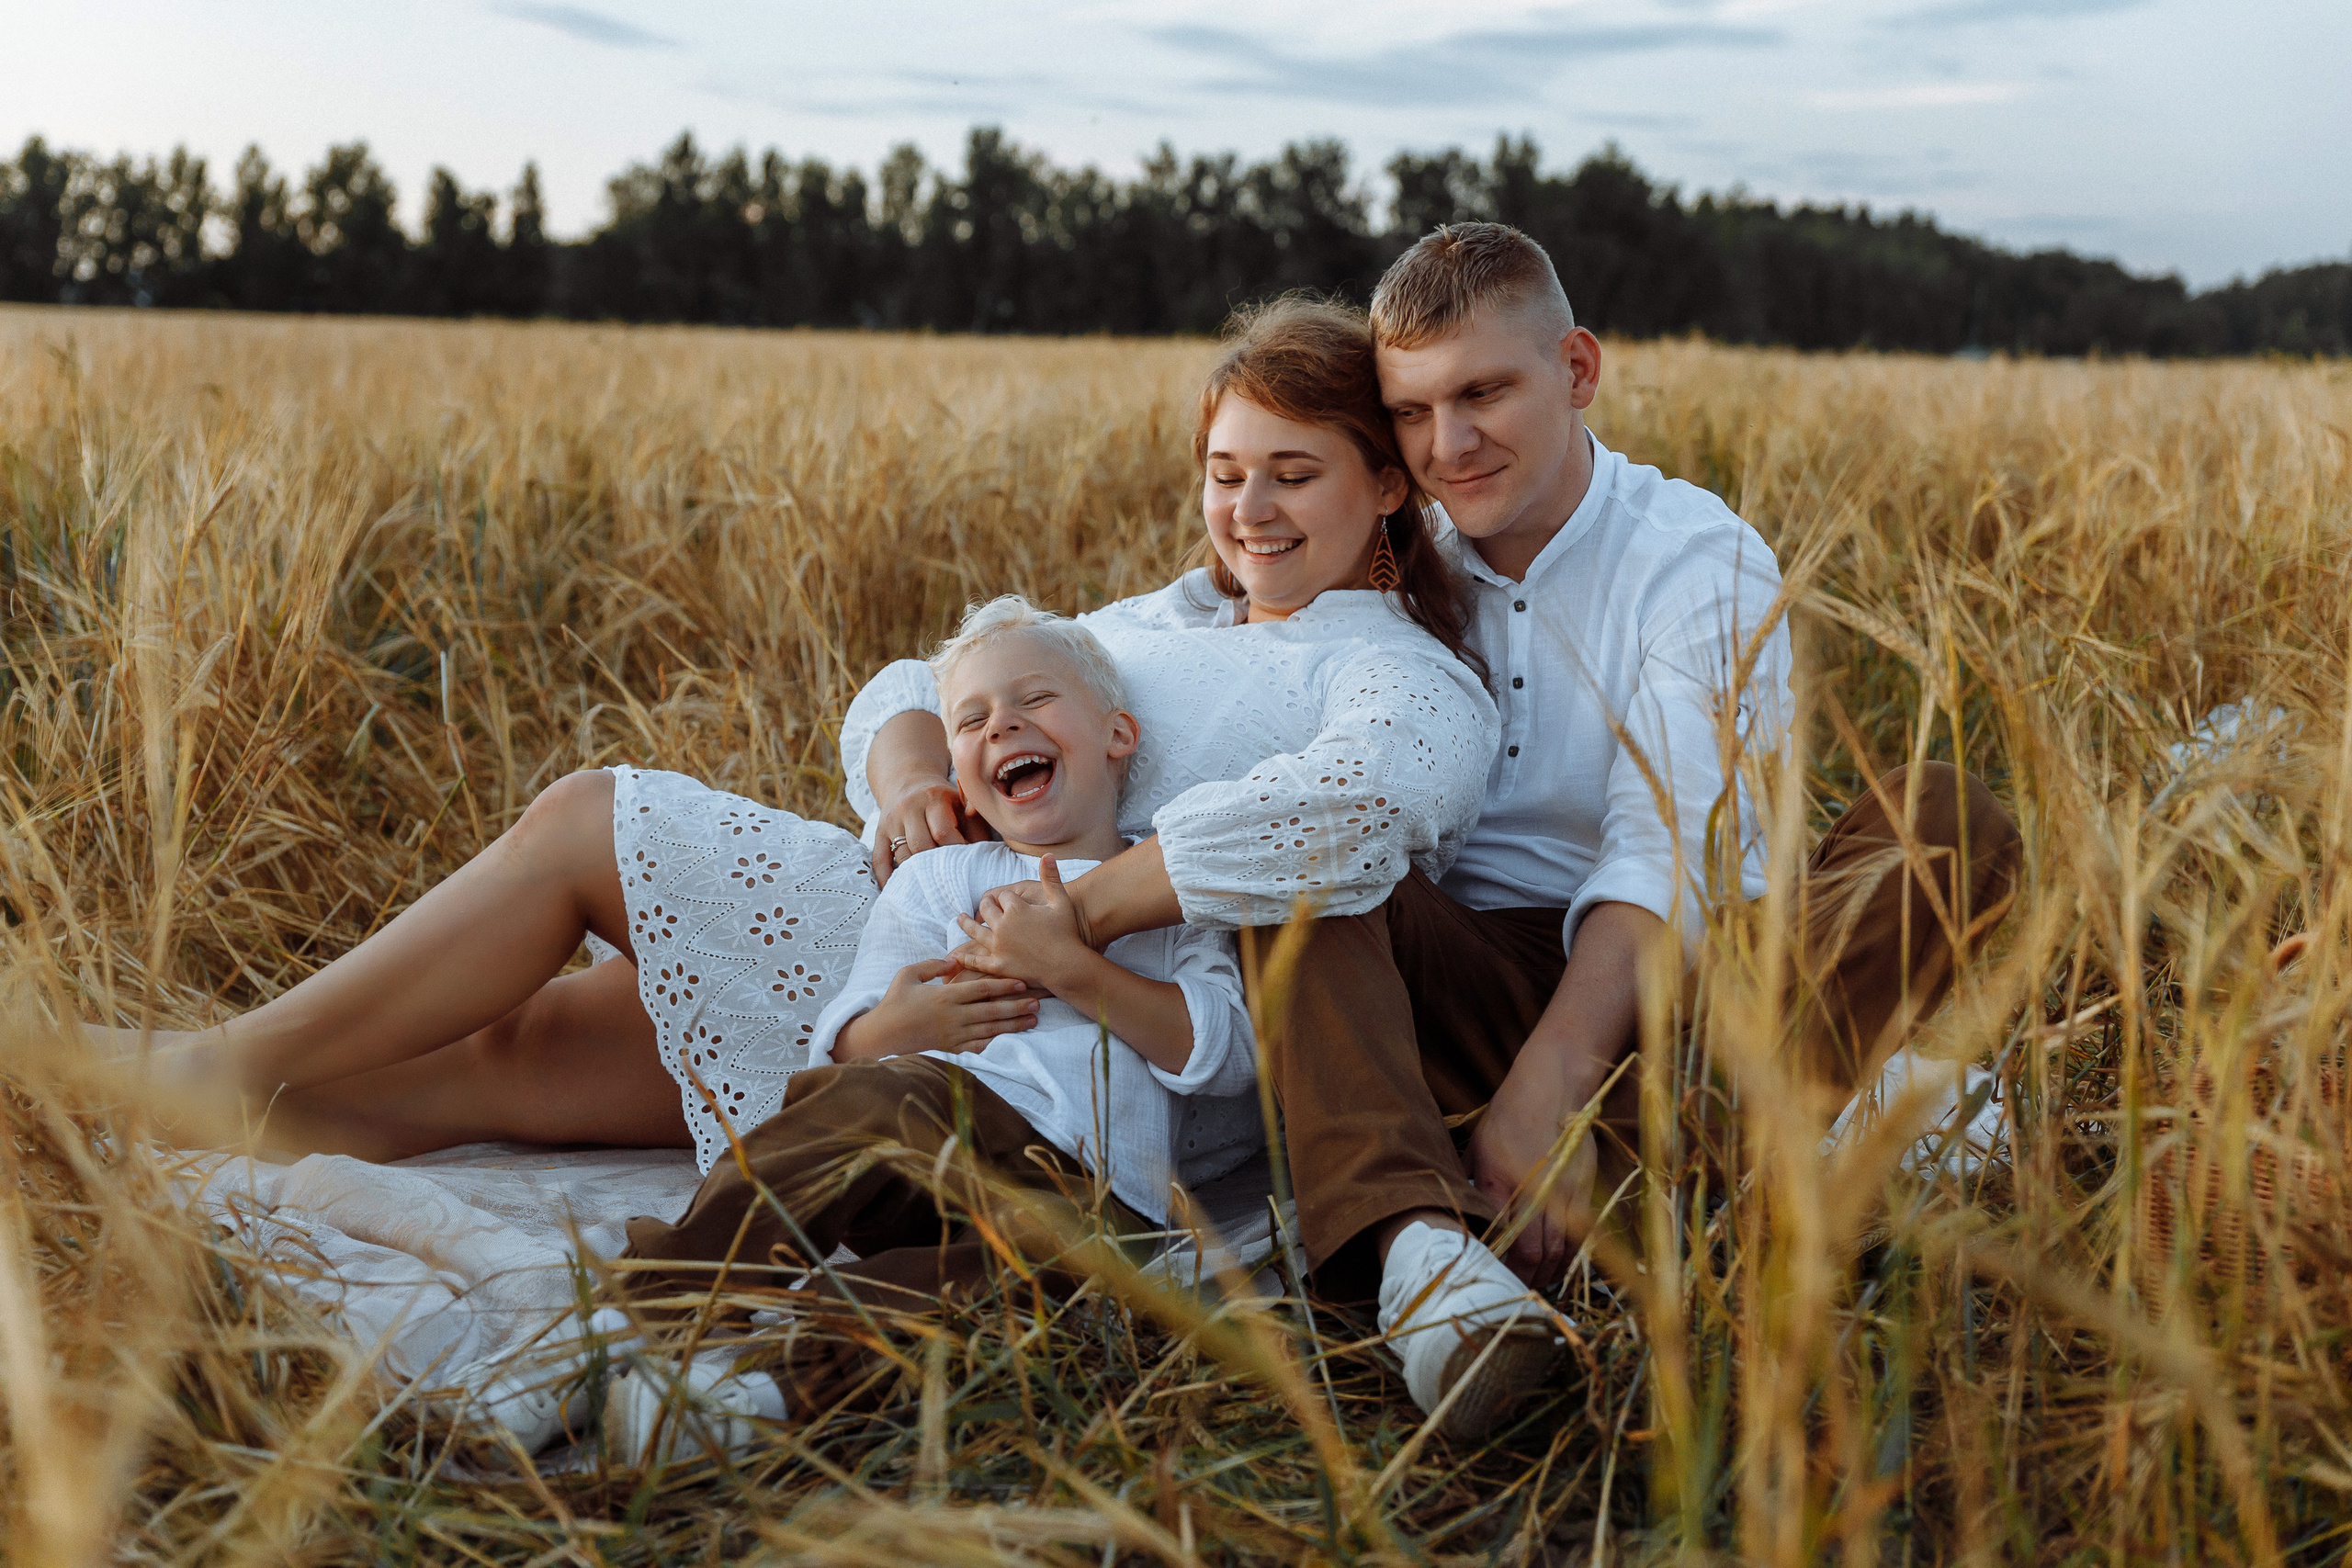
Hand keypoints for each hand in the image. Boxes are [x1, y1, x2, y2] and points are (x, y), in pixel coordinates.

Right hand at [832, 959, 1038, 1059]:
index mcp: (944, 996)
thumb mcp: (909, 974)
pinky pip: (978, 1045)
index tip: (1021, 981)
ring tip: (1033, 1020)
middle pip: (991, 1010)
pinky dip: (996, 1042)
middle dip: (1016, 1006)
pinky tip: (1011, 1038)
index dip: (1003, 985)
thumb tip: (955, 960)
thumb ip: (933, 965)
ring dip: (1014, 1024)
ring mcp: (953, 1034)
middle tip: (1038, 1001)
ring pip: (990, 1029)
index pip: (980, 989)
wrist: (883, 1035)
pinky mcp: (951, 1048)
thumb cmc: (894, 1001)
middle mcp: (953, 1016)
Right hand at [872, 777, 983, 887]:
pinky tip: (898, 889)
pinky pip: (879, 859)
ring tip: (932, 889)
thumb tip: (982, 860)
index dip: (956, 851)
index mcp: (934, 799)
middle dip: (936, 866)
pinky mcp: (879, 832)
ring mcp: (891, 821)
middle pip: (920, 846)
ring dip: (916, 874)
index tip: (966, 863)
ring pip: (902, 856)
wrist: (908, 781)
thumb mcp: (963, 805)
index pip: (943, 832)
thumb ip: (976, 828)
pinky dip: (886, 877)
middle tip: (949, 880)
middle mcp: (909, 808)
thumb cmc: (944, 801)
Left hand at [951, 856, 1092, 993]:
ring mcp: (998, 946)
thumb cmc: (1067, 932)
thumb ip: (1052, 877)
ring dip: (966, 924)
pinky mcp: (998, 965)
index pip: (1003, 897)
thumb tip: (1047, 854)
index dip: (1007, 898)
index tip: (1009, 900)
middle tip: (984, 905)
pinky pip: (977, 961)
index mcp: (1016, 908)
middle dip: (986, 905)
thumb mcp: (1061, 901)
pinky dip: (965, 958)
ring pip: (976, 931)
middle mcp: (1002, 925)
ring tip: (960, 919)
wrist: (1068, 966)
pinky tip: (956, 956)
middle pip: (986, 910)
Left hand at [1466, 1071, 1595, 1290]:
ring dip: (1547, 1275)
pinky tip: (1557, 1267)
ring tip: (1534, 1285)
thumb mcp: (1477, 1148)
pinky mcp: (1584, 1191)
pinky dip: (1568, 1259)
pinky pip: (1580, 1238)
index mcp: (1499, 1182)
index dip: (1497, 1267)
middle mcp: (1535, 1193)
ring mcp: (1564, 1194)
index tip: (1488, 1279)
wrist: (1552, 1088)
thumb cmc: (1507, 1116)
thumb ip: (1472, 1185)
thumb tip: (1460, 1217)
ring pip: (1559, 1252)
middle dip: (1523, 1280)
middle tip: (1513, 1292)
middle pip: (1534, 1254)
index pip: (1501, 1240)